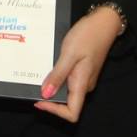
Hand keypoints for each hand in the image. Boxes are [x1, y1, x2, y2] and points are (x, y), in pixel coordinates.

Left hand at [33, 6, 123, 122]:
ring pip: (66, 91)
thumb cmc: (88, 35)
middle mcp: (83, 85)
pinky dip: (56, 78)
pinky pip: (67, 80)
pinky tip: (48, 68)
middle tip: (33, 85)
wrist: (103, 23)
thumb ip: (58, 75)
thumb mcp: (69, 54)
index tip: (39, 100)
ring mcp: (83, 78)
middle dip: (49, 99)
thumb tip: (46, 94)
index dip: (55, 111)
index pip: (72, 113)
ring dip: (51, 87)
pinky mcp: (81, 70)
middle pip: (67, 104)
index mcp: (82, 84)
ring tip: (37, 75)